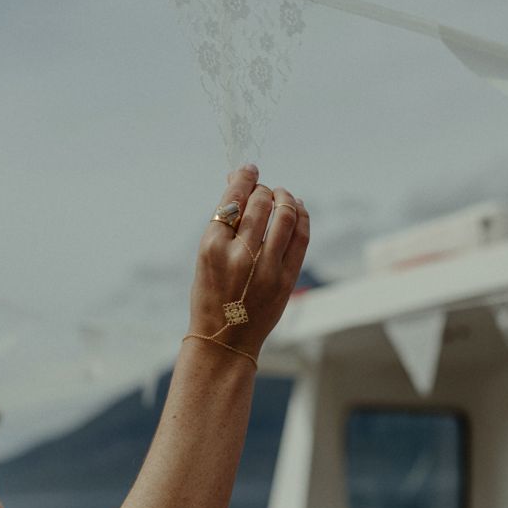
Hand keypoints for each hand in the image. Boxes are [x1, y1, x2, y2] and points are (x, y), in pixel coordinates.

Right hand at [186, 164, 309, 359]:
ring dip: (285, 197)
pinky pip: (301, 237)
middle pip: (260, 203)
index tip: (249, 169)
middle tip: (264, 189)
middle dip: (264, 189)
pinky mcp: (287, 279)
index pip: (232, 198)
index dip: (243, 177)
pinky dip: (302, 217)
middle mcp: (239, 255)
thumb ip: (224, 224)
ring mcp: (266, 267)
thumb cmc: (212, 294)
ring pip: (285, 215)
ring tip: (282, 195)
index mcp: (211, 246)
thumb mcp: (205, 257)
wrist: (224, 339)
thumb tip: (239, 183)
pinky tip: (298, 209)